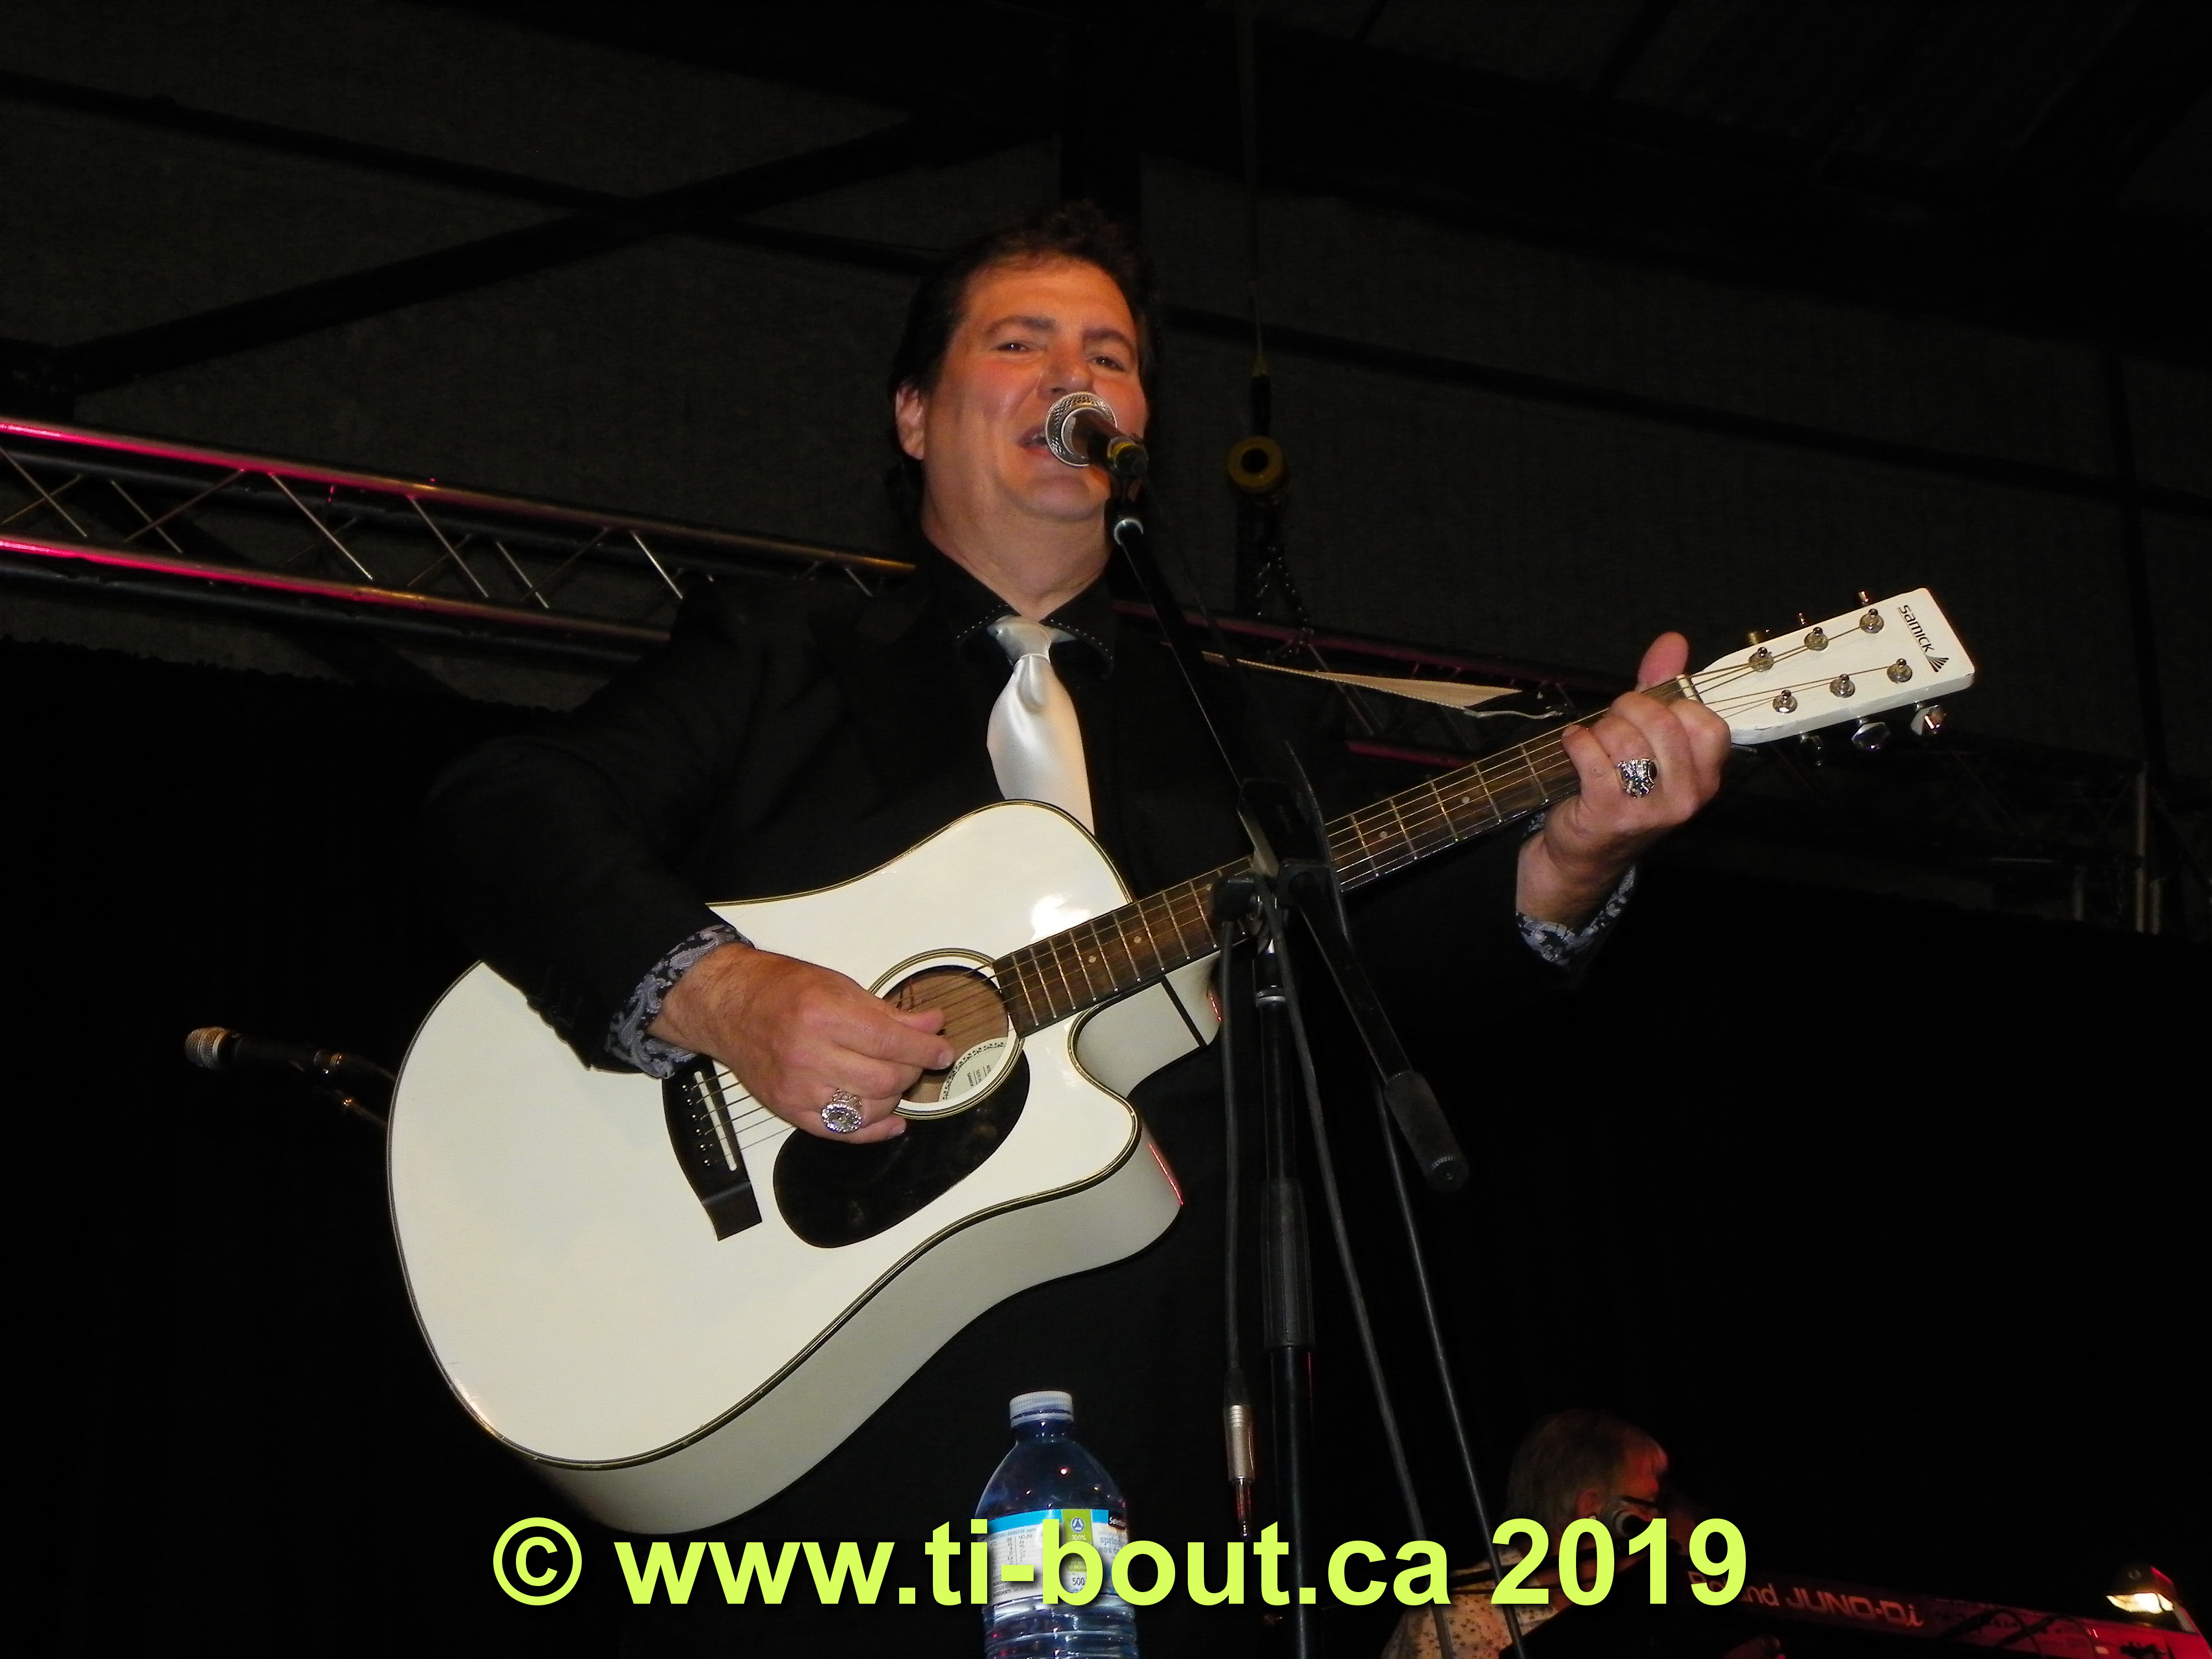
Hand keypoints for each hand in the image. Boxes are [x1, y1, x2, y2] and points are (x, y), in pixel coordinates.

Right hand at [649, 943, 951, 1142]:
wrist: (728, 1006)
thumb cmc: (780, 989)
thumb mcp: (839, 986)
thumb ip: (888, 1012)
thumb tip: (931, 1026)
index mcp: (824, 1015)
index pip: (893, 1042)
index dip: (927, 1050)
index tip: (943, 1051)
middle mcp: (810, 1055)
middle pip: (886, 1079)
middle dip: (913, 1071)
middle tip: (917, 1059)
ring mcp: (798, 1088)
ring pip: (869, 1109)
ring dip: (895, 1097)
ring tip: (895, 1078)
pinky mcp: (789, 1110)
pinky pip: (841, 1132)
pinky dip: (873, 1130)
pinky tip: (892, 1121)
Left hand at [1517, 632, 1730, 927]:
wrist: (1585, 855)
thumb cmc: (1621, 793)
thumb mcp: (1649, 742)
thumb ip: (1662, 689)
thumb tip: (1673, 642)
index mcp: (1705, 777)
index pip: (1707, 723)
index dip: (1672, 705)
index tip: (1649, 712)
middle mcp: (1686, 796)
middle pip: (1662, 723)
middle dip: (1628, 709)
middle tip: (1613, 720)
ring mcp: (1650, 808)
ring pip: (1625, 738)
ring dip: (1600, 730)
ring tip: (1593, 742)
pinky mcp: (1611, 812)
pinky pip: (1593, 755)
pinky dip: (1576, 741)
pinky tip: (1572, 745)